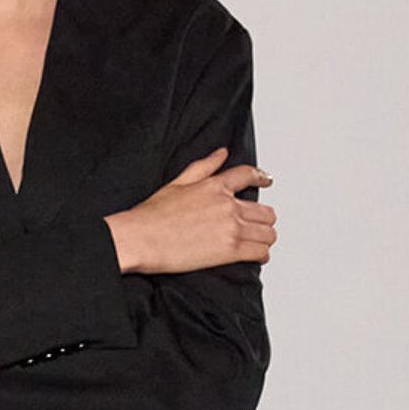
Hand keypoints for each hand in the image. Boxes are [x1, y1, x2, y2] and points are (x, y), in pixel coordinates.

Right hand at [103, 146, 276, 274]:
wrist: (141, 238)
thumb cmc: (152, 215)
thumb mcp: (177, 182)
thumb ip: (204, 167)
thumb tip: (221, 153)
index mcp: (215, 186)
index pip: (248, 175)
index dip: (261, 178)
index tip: (266, 180)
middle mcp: (228, 206)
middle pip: (265, 211)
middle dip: (263, 219)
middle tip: (256, 225)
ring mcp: (231, 228)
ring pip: (268, 233)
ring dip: (264, 238)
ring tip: (256, 242)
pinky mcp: (230, 250)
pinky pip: (260, 252)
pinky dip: (261, 255)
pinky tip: (255, 256)